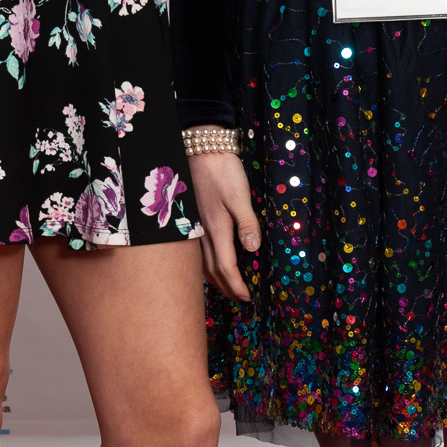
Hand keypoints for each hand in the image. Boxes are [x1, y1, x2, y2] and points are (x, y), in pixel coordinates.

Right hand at [189, 152, 259, 301]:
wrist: (200, 148)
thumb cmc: (222, 171)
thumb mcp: (239, 196)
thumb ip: (247, 223)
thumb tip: (253, 250)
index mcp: (216, 230)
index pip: (226, 268)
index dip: (237, 285)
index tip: (248, 298)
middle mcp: (202, 233)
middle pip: (213, 271)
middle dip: (227, 287)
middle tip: (240, 298)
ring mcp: (194, 227)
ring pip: (203, 263)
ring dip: (216, 278)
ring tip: (228, 286)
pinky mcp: (193, 219)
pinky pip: (199, 251)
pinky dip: (207, 264)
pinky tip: (212, 262)